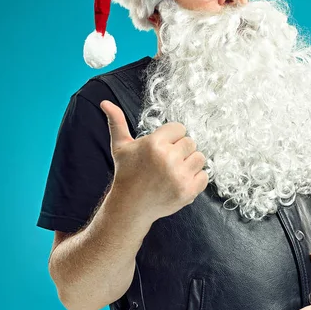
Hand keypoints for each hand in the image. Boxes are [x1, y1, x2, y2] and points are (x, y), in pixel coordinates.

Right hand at [100, 100, 208, 221]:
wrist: (130, 206)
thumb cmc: (126, 174)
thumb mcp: (121, 147)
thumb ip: (117, 122)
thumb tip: (105, 103)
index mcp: (154, 144)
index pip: (180, 128)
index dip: (171, 137)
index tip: (162, 148)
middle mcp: (168, 158)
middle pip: (191, 142)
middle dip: (180, 150)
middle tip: (166, 162)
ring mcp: (179, 176)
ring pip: (200, 157)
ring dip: (190, 163)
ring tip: (174, 170)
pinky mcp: (188, 191)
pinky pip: (204, 176)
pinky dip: (195, 179)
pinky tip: (179, 181)